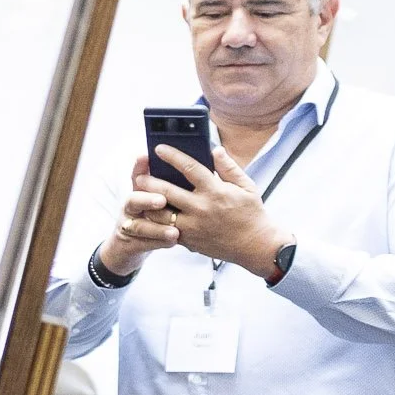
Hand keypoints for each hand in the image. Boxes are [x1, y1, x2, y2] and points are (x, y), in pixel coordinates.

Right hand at [95, 154, 181, 276]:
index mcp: (138, 192)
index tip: (145, 157)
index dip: (139, 166)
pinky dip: (158, 242)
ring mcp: (127, 225)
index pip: (136, 175)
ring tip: (175, 232)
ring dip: (156, 228)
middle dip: (147, 199)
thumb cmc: (153, 215)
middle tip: (162, 200)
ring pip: (138, 226)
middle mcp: (130, 206)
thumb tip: (193, 161)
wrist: (129, 245)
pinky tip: (174, 241)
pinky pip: (143, 243)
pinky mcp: (129, 243)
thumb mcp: (155, 195)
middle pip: (133, 199)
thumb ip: (169, 181)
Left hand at [143, 145, 292, 277]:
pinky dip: (155, 222)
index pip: (189, 168)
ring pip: (160, 214)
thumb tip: (215, 150)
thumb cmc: (251, 213)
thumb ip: (229, 167)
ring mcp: (192, 226)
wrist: (255, 246)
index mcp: (215, 191)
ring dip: (147, 203)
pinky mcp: (188, 240)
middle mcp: (201, 208)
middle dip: (149, 181)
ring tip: (140, 195)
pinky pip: (165, 230)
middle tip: (139, 175)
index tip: (159, 148)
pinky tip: (149, 213)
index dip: (172, 156)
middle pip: (166, 192)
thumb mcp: (246, 186)